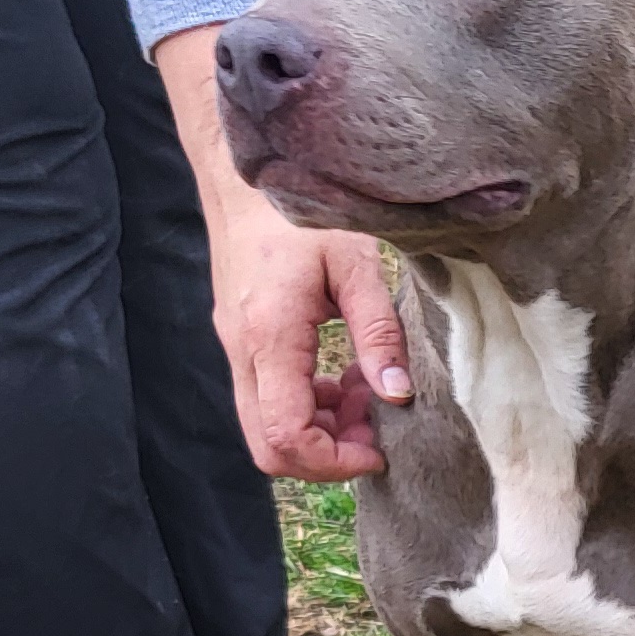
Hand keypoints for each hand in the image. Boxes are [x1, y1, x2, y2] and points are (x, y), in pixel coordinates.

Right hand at [152, 20, 411, 481]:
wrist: (244, 175)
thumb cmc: (302, 212)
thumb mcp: (357, 264)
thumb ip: (379, 331)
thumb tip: (398, 394)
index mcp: (270, 336)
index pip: (285, 434)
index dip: (332, 460)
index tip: (378, 450)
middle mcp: (242, 351)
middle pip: (267, 446)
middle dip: (325, 455)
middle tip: (376, 431)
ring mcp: (236, 348)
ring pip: (266, 426)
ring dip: (321, 429)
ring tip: (370, 394)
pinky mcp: (242, 340)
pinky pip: (270, 397)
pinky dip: (310, 404)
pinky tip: (349, 376)